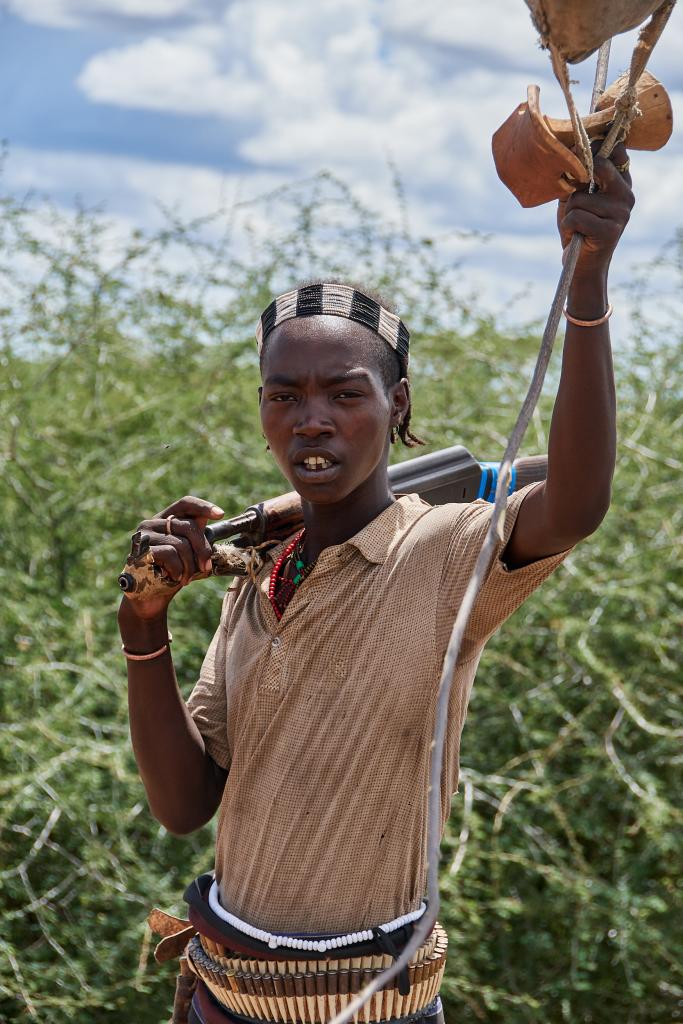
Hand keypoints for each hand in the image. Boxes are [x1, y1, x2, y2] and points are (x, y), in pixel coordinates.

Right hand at [121, 495, 223, 621]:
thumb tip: (217, 518)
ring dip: (190, 566)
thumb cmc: (171, 573)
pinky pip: (169, 554)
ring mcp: (144, 537)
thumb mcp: (188, 553)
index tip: (220, 514)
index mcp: (164, 520)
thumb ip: (197, 537)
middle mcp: (151, 523)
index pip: (185, 503)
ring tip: (186, 578)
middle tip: (205, 567)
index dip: (204, 507)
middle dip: (203, 550)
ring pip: (181, 543)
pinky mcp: (140, 551)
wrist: (151, 598)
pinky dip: (177, 569)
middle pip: (189, 526)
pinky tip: (173, 577)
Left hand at [557, 142, 634, 272]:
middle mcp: (626, 194)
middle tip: (574, 196)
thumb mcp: (575, 196)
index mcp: (621, 182)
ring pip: (579, 198)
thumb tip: (571, 152)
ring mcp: (621, 212)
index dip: (594, 149)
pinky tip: (576, 234)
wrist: (582, 263)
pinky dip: (569, 226)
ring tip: (576, 224)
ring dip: (570, 213)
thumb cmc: (578, 226)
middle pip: (601, 165)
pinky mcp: (611, 230)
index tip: (579, 161)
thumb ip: (576, 176)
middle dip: (579, 179)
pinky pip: (576, 217)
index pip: (616, 151)